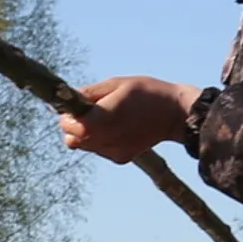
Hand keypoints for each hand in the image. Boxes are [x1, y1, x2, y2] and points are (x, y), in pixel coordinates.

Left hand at [60, 75, 202, 163]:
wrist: (175, 114)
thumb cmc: (146, 92)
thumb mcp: (116, 83)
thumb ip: (90, 93)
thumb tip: (69, 98)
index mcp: (105, 119)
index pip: (70, 127)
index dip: (67, 117)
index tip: (74, 108)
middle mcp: (107, 140)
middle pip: (73, 139)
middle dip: (74, 126)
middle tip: (87, 113)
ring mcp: (114, 152)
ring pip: (85, 146)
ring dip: (87, 134)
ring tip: (106, 118)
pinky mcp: (121, 158)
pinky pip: (100, 150)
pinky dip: (100, 140)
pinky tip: (117, 128)